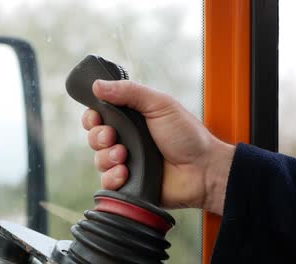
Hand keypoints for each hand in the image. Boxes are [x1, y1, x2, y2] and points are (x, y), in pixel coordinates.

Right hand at [82, 80, 234, 214]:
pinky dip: (113, 178)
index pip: (99, 116)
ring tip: (125, 156)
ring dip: (107, 157)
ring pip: (98, 160)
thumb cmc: (188, 136)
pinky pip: (107, 183)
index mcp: (131, 119)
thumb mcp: (160, 105)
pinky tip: (126, 173)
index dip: (92, 117)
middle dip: (98, 137)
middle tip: (113, 137)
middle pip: (94, 137)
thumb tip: (98, 85)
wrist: (203, 170)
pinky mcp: (128, 184)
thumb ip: (129, 92)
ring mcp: (127, 163)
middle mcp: (126, 140)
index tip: (96, 117)